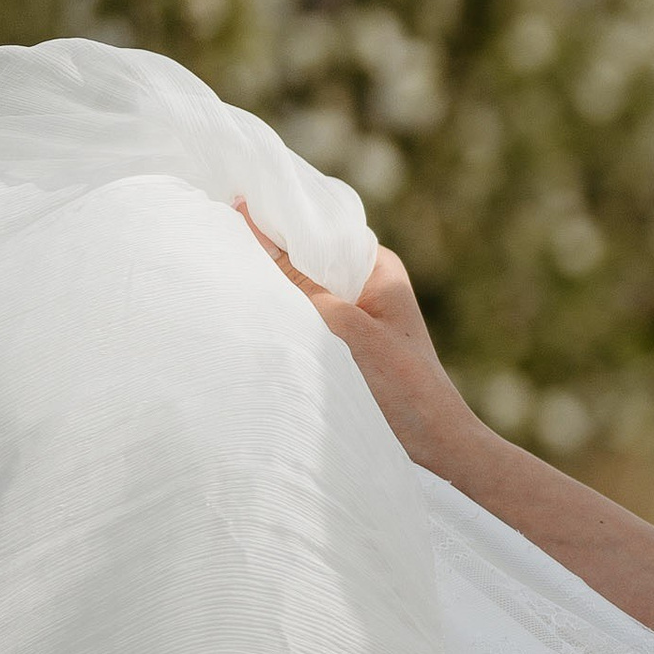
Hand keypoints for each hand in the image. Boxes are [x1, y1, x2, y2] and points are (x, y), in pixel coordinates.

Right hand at [236, 207, 486, 480]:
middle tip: (217, 241)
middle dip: (270, 255)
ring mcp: (354, 319)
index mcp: (378, 267)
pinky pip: (303, 323)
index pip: (321, 227)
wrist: (436, 448)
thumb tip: (250, 227)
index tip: (232, 205)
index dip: (280, 218)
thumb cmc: (402, 385)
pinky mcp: (342, 351)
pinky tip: (247, 318)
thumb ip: (298, 283)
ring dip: (272, 291)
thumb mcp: (344, 329)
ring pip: (301, 293)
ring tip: (225, 276)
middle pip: (307, 259)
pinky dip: (281, 321)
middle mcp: (367, 286)